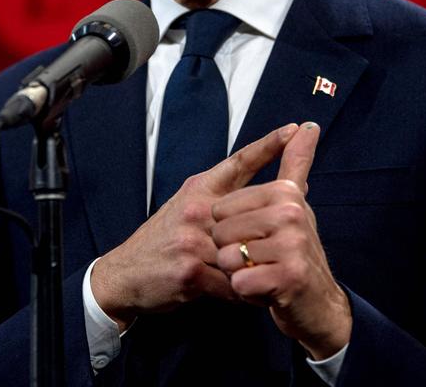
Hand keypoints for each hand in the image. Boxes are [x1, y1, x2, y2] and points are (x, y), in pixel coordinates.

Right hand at [90, 123, 300, 330]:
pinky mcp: (192, 271)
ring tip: (277, 272)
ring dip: (260, 266)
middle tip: (301, 229)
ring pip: (246, 252)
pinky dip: (245, 292)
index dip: (268, 145)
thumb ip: (223, 198)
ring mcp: (194, 240)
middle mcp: (198, 210)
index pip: (239, 162)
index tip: (295, 130)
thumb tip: (268, 190)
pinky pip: (233, 284)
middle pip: (253, 211)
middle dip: (275, 226)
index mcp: (199, 189)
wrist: (124, 274)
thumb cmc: (161, 240)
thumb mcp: (187, 207)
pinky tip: (252, 296)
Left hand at [211, 122, 351, 359]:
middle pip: (221, 232)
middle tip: (260, 260)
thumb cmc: (297, 252)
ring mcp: (293, 245)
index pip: (222, 208)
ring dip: (238, 274)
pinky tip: (266, 292)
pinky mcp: (289, 278)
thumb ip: (295, 163)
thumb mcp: (295, 204)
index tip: (257, 237)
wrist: (320, 306)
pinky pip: (239, 284)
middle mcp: (292, 214)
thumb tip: (307, 126)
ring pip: (228, 258)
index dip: (230, 229)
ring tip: (262, 274)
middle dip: (231, 253)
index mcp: (286, 193)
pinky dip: (247, 293)